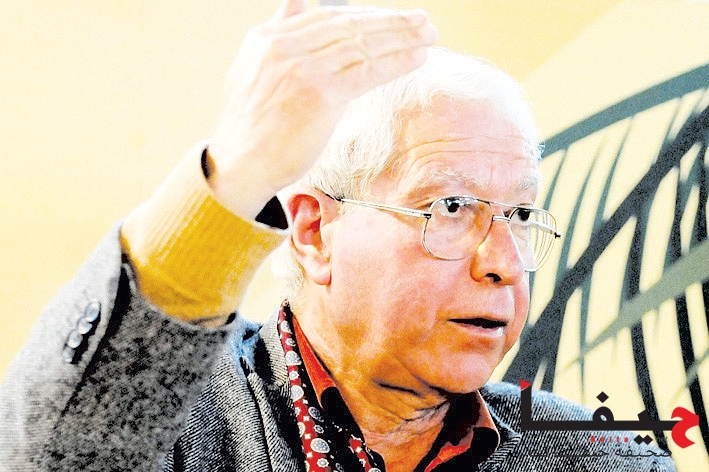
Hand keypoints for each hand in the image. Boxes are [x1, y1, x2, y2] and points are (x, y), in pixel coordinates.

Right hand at [207, 0, 436, 217]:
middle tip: (421, 21)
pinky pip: (368, 72)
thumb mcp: (253, 68)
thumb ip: (279, 32)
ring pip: (363, 46)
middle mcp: (284, 47)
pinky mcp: (321, 94)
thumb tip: (297, 0)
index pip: (327, 18)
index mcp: (267, 38)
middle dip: (391, 23)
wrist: (242, 164)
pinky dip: (397, 63)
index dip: (366, 17)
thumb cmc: (252, 125)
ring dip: (402, 40)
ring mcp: (303, 69)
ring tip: (428, 36)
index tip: (392, 19)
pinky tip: (418, 59)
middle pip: (349, 27)